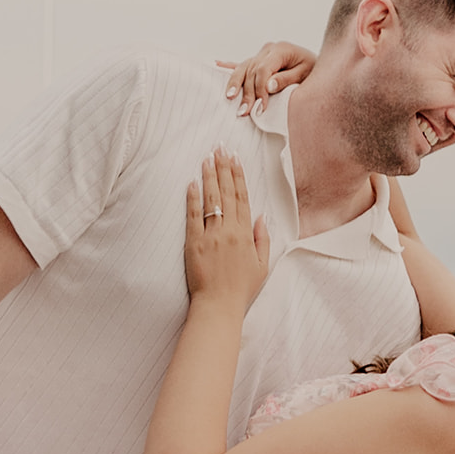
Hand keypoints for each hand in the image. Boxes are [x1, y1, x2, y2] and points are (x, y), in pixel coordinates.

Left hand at [185, 149, 268, 308]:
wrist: (219, 305)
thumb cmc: (241, 289)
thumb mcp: (262, 265)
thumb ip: (262, 239)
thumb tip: (261, 216)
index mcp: (246, 234)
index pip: (242, 197)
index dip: (239, 176)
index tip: (235, 159)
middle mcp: (229, 230)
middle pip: (227, 193)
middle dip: (223, 168)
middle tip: (220, 148)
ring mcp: (211, 236)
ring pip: (211, 199)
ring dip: (209, 177)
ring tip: (207, 158)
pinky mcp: (194, 243)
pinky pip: (193, 216)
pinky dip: (193, 198)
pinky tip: (192, 183)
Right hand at [216, 41, 316, 117]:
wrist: (319, 65)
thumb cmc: (314, 70)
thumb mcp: (306, 74)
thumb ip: (287, 79)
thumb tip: (268, 86)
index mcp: (281, 49)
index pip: (263, 70)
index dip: (259, 89)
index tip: (261, 107)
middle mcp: (269, 49)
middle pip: (251, 71)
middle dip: (247, 93)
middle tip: (244, 112)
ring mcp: (262, 53)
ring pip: (243, 68)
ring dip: (235, 84)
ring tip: (230, 98)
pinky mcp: (259, 59)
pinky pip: (242, 64)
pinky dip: (230, 66)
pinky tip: (217, 64)